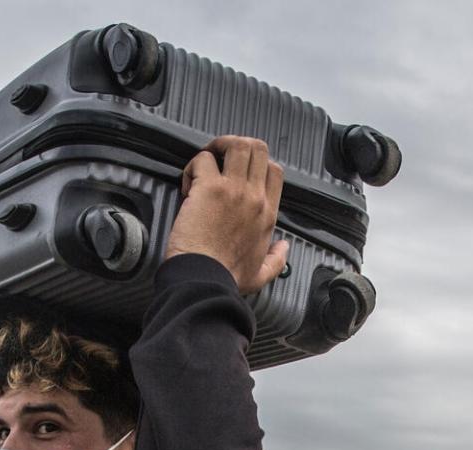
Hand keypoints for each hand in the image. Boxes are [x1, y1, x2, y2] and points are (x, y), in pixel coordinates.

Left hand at [165, 135, 289, 294]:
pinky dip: (193, 165)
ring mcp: (233, 190)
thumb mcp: (260, 275)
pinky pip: (203, 159)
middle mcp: (254, 197)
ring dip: (219, 146)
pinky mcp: (209, 188)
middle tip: (221, 160)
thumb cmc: (226, 279)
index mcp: (267, 214)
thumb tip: (284, 248)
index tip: (240, 174)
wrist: (205, 281)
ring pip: (237, 144)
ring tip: (207, 161)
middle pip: (258, 149)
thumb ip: (276, 260)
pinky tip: (188, 183)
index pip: (275, 171)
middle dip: (237, 146)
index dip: (257, 164)